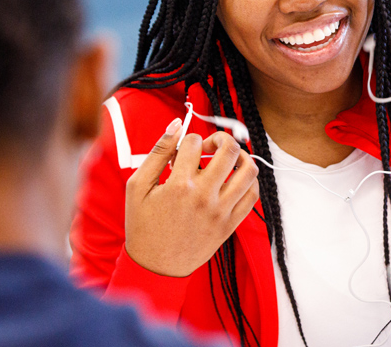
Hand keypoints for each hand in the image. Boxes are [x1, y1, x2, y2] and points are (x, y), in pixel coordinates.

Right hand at [124, 119, 259, 276]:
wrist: (155, 266)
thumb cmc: (143, 225)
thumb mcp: (138, 186)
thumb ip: (158, 152)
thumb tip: (175, 125)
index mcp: (179, 185)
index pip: (195, 142)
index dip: (189, 139)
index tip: (183, 151)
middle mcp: (204, 196)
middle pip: (230, 150)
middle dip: (221, 139)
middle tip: (211, 146)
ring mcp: (221, 211)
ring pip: (249, 171)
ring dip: (241, 157)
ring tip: (228, 160)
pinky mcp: (230, 224)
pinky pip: (252, 196)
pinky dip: (248, 181)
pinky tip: (234, 179)